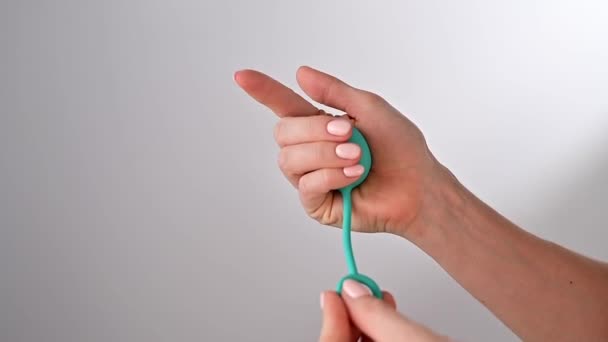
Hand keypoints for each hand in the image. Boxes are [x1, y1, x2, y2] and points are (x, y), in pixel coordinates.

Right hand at [234, 66, 450, 236]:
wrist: (418, 186)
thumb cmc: (400, 148)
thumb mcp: (370, 108)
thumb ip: (335, 92)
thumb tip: (300, 74)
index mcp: (319, 124)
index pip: (283, 105)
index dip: (262, 91)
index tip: (242, 76)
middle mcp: (310, 150)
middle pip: (282, 133)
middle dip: (316, 131)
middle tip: (350, 133)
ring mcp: (311, 178)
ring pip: (290, 160)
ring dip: (327, 154)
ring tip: (357, 157)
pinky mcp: (317, 204)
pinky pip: (306, 186)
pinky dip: (332, 176)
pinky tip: (355, 175)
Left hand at [320, 279, 448, 341]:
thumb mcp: (415, 340)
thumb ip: (378, 317)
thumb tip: (353, 292)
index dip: (331, 319)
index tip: (335, 293)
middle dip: (353, 320)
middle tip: (358, 294)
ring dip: (370, 327)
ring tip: (381, 303)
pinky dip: (385, 340)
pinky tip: (393, 325)